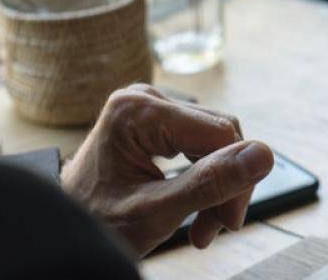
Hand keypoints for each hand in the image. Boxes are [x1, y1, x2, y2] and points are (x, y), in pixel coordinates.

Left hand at [60, 84, 274, 255]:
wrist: (63, 230)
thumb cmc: (96, 223)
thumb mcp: (156, 212)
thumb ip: (210, 183)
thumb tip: (265, 154)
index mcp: (137, 111)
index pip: (220, 133)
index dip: (236, 178)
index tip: (229, 223)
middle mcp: (144, 98)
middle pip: (220, 135)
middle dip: (224, 186)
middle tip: (214, 230)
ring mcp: (149, 108)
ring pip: (215, 142)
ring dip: (217, 187)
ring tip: (203, 228)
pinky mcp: (155, 121)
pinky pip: (199, 144)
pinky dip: (203, 179)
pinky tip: (196, 210)